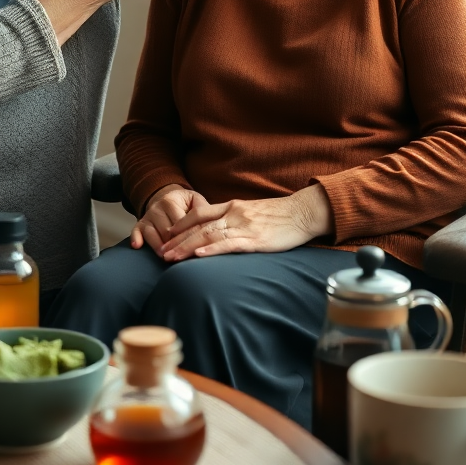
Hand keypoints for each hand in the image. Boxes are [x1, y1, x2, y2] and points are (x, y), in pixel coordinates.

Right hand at [131, 185, 210, 254]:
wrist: (167, 198)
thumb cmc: (186, 204)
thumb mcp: (195, 201)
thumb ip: (203, 211)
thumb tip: (212, 224)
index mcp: (171, 200)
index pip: (180, 222)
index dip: (188, 236)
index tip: (195, 249)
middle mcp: (157, 207)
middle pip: (166, 231)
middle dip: (175, 245)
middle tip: (183, 258)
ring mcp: (147, 216)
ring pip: (151, 233)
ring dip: (158, 247)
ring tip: (166, 258)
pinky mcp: (139, 223)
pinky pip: (135, 231)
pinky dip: (136, 238)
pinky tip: (137, 246)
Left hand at [159, 185, 334, 260]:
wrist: (304, 212)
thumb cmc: (281, 215)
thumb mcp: (252, 212)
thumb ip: (235, 219)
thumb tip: (219, 231)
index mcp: (232, 207)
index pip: (199, 214)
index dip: (180, 225)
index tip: (166, 236)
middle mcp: (234, 213)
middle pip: (198, 226)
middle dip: (177, 240)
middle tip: (161, 253)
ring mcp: (244, 226)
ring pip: (208, 235)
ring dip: (187, 247)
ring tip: (171, 258)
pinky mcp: (256, 239)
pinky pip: (229, 244)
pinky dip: (212, 249)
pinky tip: (199, 255)